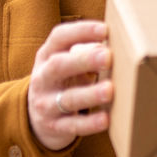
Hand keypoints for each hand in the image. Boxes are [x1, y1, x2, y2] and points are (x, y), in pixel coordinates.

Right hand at [27, 20, 113, 150]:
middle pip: (59, 66)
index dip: (81, 31)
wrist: (36, 119)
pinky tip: (106, 119)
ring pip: (67, 98)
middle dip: (84, 60)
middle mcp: (43, 78)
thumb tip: (120, 44)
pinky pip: (72, 125)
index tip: (105, 29)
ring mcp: (46, 103)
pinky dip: (89, 123)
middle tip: (108, 57)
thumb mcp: (67, 63)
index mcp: (47, 56)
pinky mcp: (54, 126)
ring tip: (109, 89)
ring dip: (90, 94)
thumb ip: (88, 53)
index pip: (59, 37)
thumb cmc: (62, 82)